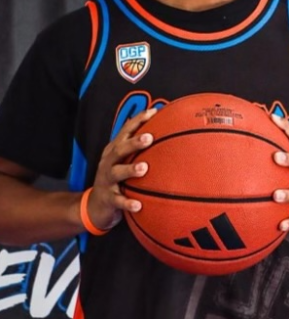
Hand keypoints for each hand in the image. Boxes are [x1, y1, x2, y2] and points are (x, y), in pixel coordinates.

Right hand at [85, 108, 156, 231]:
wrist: (94, 207)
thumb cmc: (116, 180)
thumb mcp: (122, 162)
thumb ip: (137, 149)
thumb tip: (164, 134)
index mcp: (114, 151)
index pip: (125, 132)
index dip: (138, 120)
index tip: (154, 111)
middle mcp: (108, 163)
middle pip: (119, 149)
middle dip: (134, 143)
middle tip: (149, 138)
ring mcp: (106, 181)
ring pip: (116, 173)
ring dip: (130, 170)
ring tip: (144, 168)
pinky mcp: (107, 199)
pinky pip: (118, 201)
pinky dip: (127, 203)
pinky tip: (138, 205)